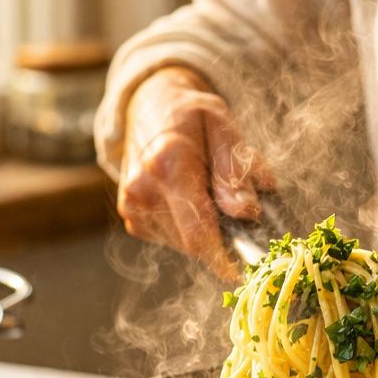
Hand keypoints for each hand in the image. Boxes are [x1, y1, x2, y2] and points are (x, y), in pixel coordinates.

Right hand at [117, 66, 275, 278]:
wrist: (147, 107)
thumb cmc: (191, 115)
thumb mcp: (223, 127)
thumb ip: (235, 170)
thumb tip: (246, 211)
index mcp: (168, 163)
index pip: (198, 230)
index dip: (224, 257)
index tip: (246, 271)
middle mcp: (143, 188)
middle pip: (192, 243)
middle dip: (221, 240)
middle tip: (239, 219)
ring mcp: (132, 205)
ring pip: (182, 244)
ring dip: (205, 233)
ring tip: (209, 197)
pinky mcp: (131, 216)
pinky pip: (170, 238)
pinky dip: (188, 229)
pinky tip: (190, 201)